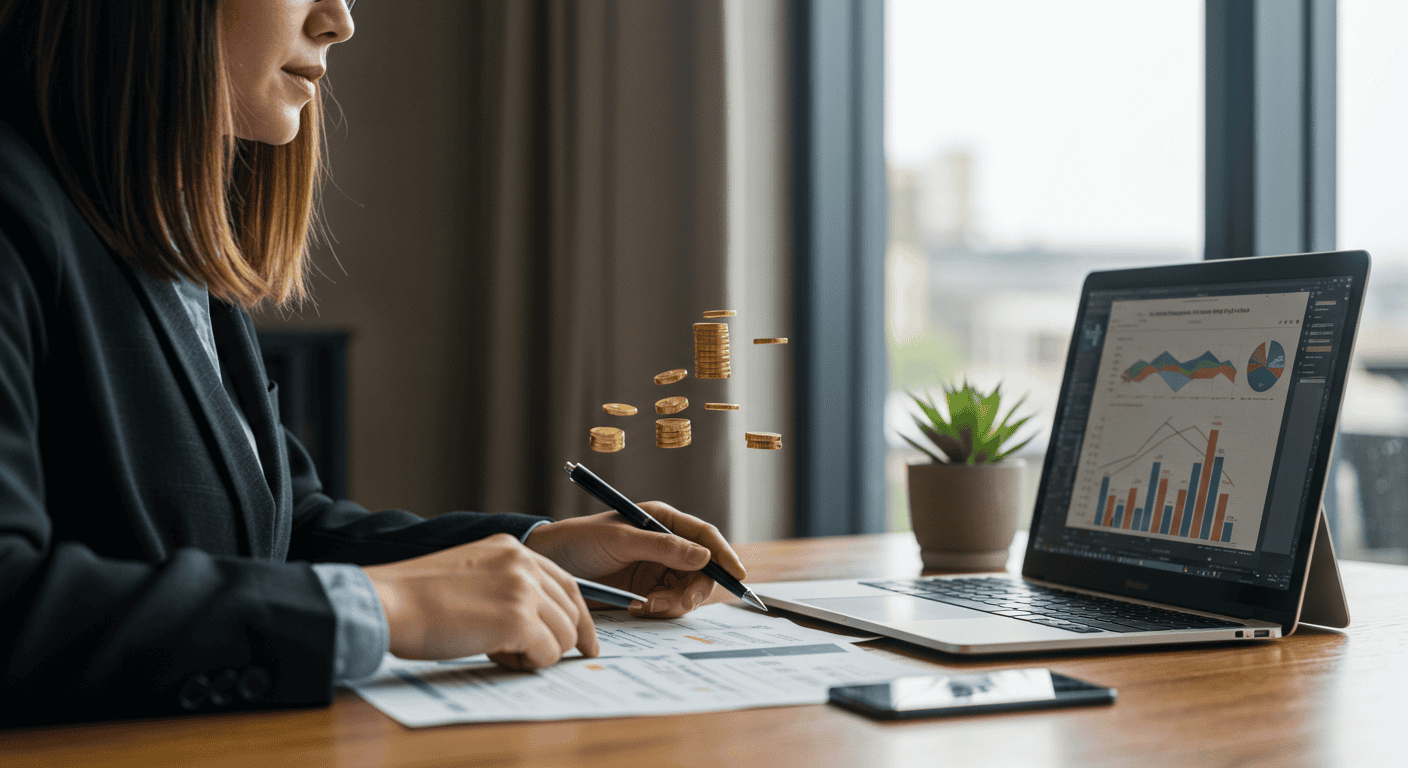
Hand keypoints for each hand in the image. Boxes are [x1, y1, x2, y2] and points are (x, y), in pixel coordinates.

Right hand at [363, 533, 598, 669]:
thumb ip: (504, 585)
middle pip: (572, 610)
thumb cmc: (415, 598)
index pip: (565, 583)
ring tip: (502, 653)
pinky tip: (498, 656)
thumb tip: (533, 620)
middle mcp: (523, 563)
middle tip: (534, 657)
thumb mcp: (470, 573)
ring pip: (564, 635)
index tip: (585, 642)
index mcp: (511, 549)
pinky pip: (547, 653)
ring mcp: (522, 589)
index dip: (579, 616)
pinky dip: (529, 663)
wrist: (386, 602)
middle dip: (560, 640)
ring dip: (539, 653)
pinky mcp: (517, 619)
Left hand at [524, 501, 747, 617]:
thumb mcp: (620, 541)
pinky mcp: (646, 591)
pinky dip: (661, 610)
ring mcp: (656, 569)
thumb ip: (662, 547)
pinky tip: (638, 607)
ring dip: (675, 602)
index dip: (724, 554)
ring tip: (646, 605)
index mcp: (661, 520)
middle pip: (702, 569)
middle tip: (670, 602)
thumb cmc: (579, 542)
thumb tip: (704, 556)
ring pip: (688, 590)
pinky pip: (669, 605)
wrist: (549, 566)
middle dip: (694, 589)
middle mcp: (665, 544)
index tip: (736, 575)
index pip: (704, 535)